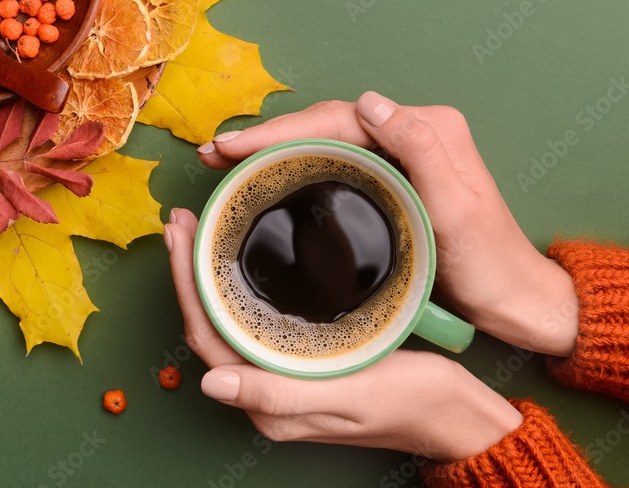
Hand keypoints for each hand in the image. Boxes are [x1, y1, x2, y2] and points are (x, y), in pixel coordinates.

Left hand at [164, 208, 522, 461]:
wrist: (457, 417)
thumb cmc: (413, 404)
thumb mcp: (350, 394)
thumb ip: (280, 395)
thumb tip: (210, 385)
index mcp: (269, 403)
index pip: (207, 336)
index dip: (186, 283)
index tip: (181, 234)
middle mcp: (266, 390)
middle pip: (210, 323)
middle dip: (189, 271)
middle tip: (181, 220)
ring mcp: (282, 374)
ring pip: (228, 319)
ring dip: (208, 275)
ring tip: (198, 231)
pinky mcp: (301, 359)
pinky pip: (254, 319)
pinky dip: (237, 284)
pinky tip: (238, 259)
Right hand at [194, 92, 578, 356]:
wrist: (512, 299)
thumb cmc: (487, 263)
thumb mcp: (456, 208)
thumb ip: (420, 149)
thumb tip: (369, 102)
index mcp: (427, 128)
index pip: (339, 120)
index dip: (281, 131)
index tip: (233, 146)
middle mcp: (412, 131)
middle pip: (325, 124)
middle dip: (266, 135)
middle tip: (213, 152)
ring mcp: (399, 153)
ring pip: (322, 139)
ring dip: (272, 146)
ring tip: (224, 158)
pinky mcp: (389, 176)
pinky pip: (331, 159)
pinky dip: (293, 162)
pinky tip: (264, 172)